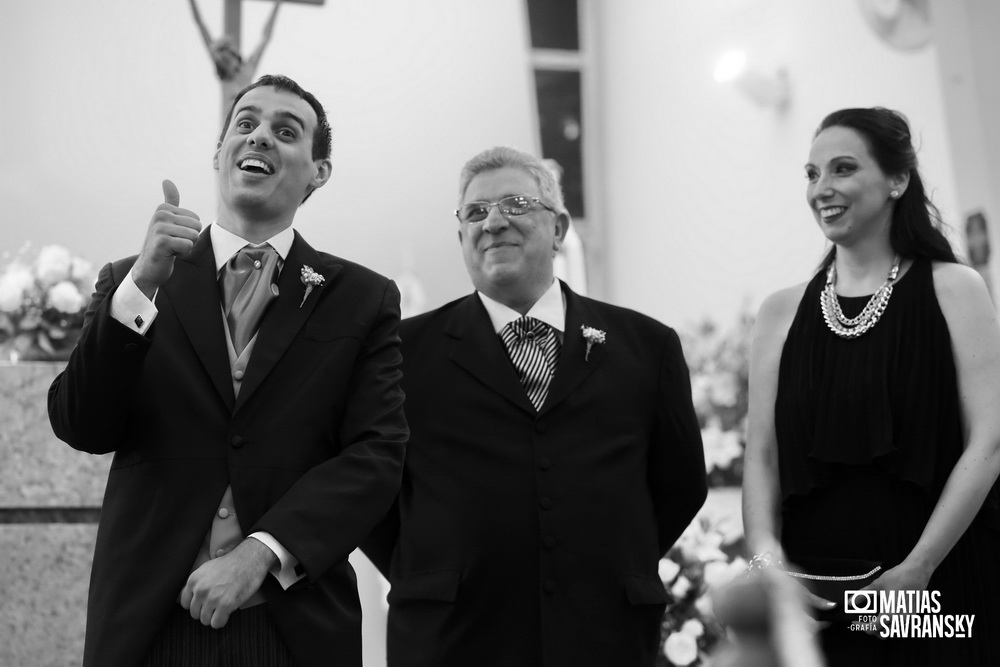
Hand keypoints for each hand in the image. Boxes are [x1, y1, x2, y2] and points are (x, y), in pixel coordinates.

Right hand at [132, 180, 201, 298]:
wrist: (149, 268)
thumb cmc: (162, 245)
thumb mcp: (167, 221)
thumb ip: (170, 201)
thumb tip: (167, 180)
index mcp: (164, 208)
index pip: (196, 219)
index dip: (189, 232)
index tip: (173, 236)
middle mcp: (160, 215)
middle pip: (197, 227)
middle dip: (190, 240)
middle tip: (174, 244)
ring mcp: (159, 228)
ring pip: (194, 237)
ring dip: (186, 248)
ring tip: (171, 249)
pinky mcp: (161, 242)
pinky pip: (188, 246)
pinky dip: (183, 254)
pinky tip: (170, 255)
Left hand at [179, 538, 275, 628]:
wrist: (251, 558)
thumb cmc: (232, 563)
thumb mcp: (208, 568)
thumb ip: (197, 583)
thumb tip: (186, 597)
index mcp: (193, 580)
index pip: (185, 603)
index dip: (196, 604)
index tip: (205, 602)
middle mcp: (200, 589)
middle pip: (195, 613)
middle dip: (206, 611)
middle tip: (217, 604)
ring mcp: (212, 598)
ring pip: (205, 620)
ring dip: (214, 616)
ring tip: (223, 606)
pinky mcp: (225, 605)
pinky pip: (217, 623)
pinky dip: (222, 620)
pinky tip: (228, 611)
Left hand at [857, 560, 932, 635]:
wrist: (917, 572)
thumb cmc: (898, 577)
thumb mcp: (876, 586)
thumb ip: (862, 595)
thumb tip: (851, 602)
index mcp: (890, 614)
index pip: (873, 628)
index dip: (861, 626)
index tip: (855, 621)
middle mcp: (900, 620)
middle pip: (884, 635)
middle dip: (872, 630)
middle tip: (863, 621)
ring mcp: (908, 618)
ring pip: (893, 631)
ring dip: (882, 628)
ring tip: (873, 618)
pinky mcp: (913, 614)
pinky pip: (900, 625)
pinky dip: (891, 623)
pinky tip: (885, 613)